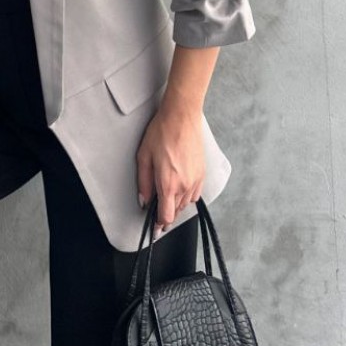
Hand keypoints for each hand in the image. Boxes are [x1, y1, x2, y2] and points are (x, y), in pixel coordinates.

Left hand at [135, 92, 204, 239]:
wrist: (182, 117)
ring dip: (176, 205)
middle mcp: (184, 186)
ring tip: (166, 195)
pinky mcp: (202, 174)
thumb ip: (143, 182)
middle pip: (176, 212)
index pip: (166, 216)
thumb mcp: (144, 156)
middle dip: (166, 214)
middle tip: (156, 210)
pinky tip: (178, 188)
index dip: (158, 224)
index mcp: (168, 184)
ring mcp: (196, 181)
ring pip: (186, 204)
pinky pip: (194, 194)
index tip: (154, 228)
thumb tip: (144, 200)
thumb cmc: (162, 133)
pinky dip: (186, 197)